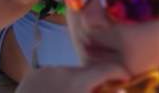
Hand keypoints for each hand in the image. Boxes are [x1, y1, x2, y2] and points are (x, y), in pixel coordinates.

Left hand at [16, 62, 130, 92]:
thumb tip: (121, 90)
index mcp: (77, 81)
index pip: (106, 69)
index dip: (120, 72)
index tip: (126, 79)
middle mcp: (62, 70)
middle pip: (87, 71)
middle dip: (96, 81)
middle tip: (100, 91)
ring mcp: (45, 70)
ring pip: (70, 73)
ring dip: (77, 83)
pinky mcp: (32, 74)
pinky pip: (52, 75)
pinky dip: (59, 84)